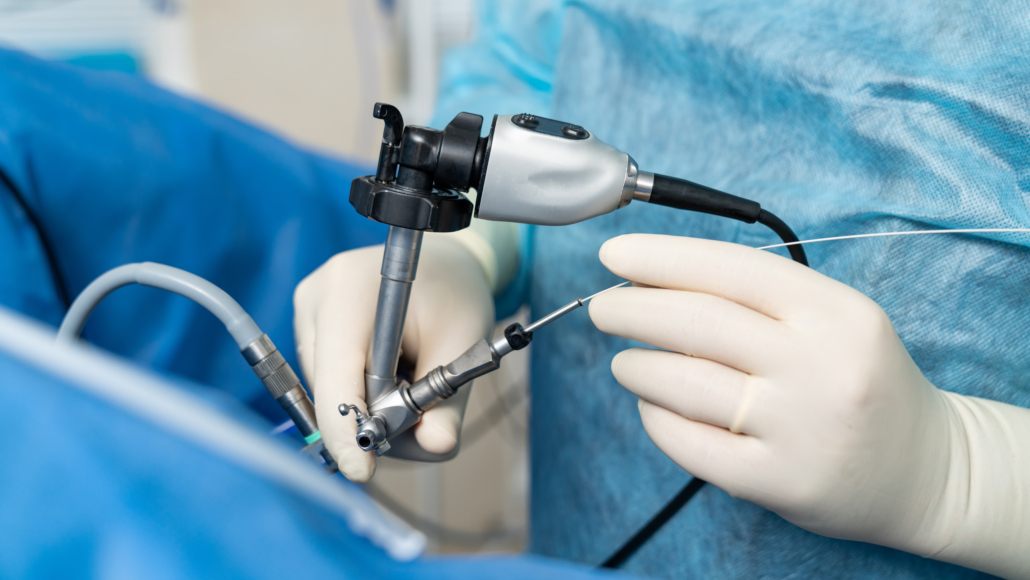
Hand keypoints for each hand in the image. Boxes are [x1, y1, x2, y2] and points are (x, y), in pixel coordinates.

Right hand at [294, 235, 493, 481]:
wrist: (444, 263)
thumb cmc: (456, 295)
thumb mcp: (465, 343)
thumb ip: (449, 400)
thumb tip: (436, 447)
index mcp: (350, 291)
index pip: (337, 376)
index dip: (348, 429)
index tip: (363, 470)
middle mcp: (317, 298)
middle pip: (331, 392)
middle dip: (374, 418)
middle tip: (423, 413)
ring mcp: (306, 312)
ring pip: (329, 394)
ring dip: (370, 406)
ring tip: (411, 374)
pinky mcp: (308, 327)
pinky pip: (330, 383)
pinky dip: (363, 393)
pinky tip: (392, 370)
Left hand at [589, 234, 1029, 577]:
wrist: (924, 469)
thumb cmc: (860, 381)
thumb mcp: (835, 320)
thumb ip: (759, 300)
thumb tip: (655, 281)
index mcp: (835, 312)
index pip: (730, 268)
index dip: (661, 257)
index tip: (615, 255)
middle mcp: (820, 365)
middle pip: (697, 322)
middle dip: (631, 309)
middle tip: (602, 308)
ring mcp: (799, 428)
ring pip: (683, 383)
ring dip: (636, 365)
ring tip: (624, 360)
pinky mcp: (778, 482)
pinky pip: (689, 443)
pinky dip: (655, 417)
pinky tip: (652, 405)